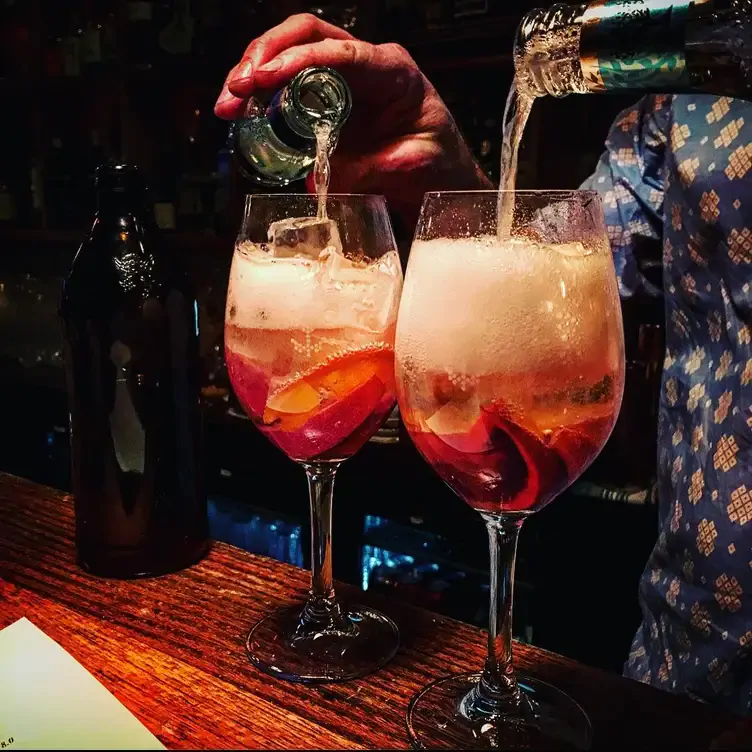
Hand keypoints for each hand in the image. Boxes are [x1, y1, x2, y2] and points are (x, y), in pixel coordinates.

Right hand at [215, 14, 491, 229]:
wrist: (442, 182)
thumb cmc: (438, 167)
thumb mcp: (412, 167)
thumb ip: (368, 170)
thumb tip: (316, 178)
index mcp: (392, 71)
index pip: (337, 50)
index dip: (295, 60)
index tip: (263, 79)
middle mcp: (366, 67)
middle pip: (304, 36)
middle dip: (264, 57)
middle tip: (236, 89)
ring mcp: (346, 82)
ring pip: (291, 55)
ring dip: (255, 76)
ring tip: (228, 106)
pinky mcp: (330, 104)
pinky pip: (291, 89)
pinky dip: (264, 100)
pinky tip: (243, 116)